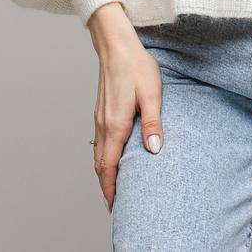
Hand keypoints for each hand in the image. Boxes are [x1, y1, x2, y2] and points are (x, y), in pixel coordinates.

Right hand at [86, 3, 162, 212]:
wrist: (116, 46)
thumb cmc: (136, 67)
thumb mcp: (152, 94)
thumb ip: (152, 123)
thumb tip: (153, 150)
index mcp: (115, 124)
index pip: (108, 165)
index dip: (110, 187)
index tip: (114, 205)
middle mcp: (104, 124)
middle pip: (99, 164)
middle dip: (106, 185)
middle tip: (113, 204)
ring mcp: (100, 117)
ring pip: (97, 153)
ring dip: (103, 171)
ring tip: (112, 186)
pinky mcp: (101, 110)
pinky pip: (98, 141)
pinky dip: (101, 156)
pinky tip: (109, 157)